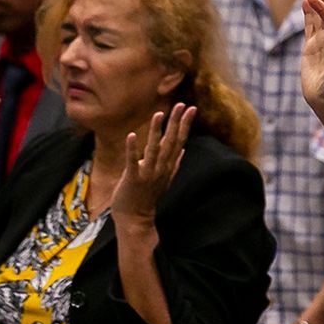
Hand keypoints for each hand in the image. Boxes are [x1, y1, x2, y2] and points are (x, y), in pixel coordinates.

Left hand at [112, 103, 191, 224]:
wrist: (136, 219)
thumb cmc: (147, 197)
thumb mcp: (164, 180)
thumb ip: (174, 163)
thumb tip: (183, 150)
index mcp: (167, 166)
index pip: (179, 141)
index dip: (184, 124)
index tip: (191, 108)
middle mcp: (161, 168)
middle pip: (170, 141)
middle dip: (176, 122)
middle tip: (181, 104)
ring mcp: (148, 173)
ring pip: (154, 149)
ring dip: (157, 131)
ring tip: (159, 114)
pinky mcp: (133, 178)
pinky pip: (133, 161)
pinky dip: (132, 148)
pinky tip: (132, 135)